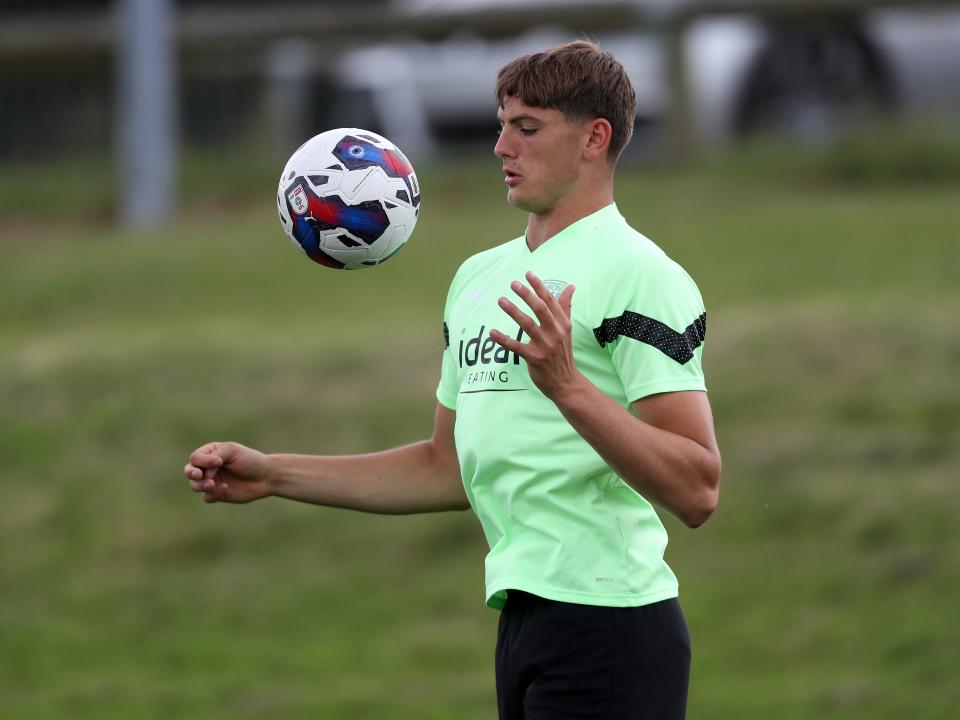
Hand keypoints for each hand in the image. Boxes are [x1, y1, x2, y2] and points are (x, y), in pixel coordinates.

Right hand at [184, 441, 271, 503]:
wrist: (266, 477)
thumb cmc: (250, 460)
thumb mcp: (233, 450)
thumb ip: (215, 454)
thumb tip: (203, 467)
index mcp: (211, 454)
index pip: (195, 458)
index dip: (202, 461)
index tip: (218, 462)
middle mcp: (209, 468)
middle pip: (189, 471)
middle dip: (191, 474)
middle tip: (199, 475)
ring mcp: (212, 481)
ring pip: (195, 486)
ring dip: (201, 485)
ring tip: (211, 484)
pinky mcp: (218, 495)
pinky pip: (207, 498)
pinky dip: (213, 494)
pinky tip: (226, 489)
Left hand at [490, 271, 582, 400]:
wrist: (566, 383)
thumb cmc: (563, 353)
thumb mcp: (567, 329)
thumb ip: (566, 307)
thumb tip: (571, 286)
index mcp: (563, 323)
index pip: (550, 301)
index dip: (539, 286)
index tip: (528, 273)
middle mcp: (555, 332)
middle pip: (540, 309)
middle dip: (526, 294)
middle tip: (513, 283)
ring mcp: (545, 346)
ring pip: (527, 324)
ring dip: (513, 311)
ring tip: (501, 300)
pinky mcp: (534, 358)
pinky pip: (516, 346)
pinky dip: (503, 339)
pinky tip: (492, 332)